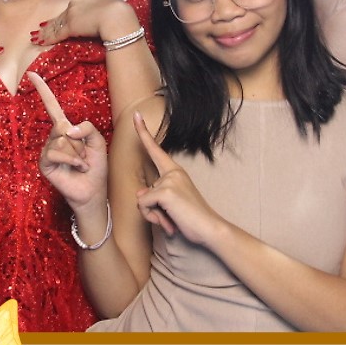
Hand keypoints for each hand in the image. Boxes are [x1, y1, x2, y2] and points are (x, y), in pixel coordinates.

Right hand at [28, 72, 108, 211]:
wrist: (93, 190)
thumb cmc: (96, 166)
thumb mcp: (98, 141)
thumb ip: (87, 128)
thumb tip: (67, 130)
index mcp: (65, 129)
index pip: (52, 107)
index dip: (43, 90)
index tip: (32, 74)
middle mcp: (53, 138)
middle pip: (62, 126)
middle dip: (79, 141)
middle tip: (84, 155)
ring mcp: (48, 151)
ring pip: (62, 141)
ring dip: (78, 153)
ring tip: (81, 164)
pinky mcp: (45, 163)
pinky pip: (57, 153)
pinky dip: (72, 160)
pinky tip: (77, 168)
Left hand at [35, 0, 137, 47]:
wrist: (117, 16)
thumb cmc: (119, 10)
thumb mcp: (116, 0)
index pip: (70, 10)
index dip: (62, 17)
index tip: (57, 21)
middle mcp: (75, 5)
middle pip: (59, 17)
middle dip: (49, 25)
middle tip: (38, 30)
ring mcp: (71, 16)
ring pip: (55, 26)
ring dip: (44, 32)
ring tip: (35, 37)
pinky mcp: (70, 27)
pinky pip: (56, 34)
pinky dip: (47, 38)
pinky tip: (40, 42)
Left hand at [133, 112, 226, 244]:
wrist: (210, 229)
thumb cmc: (191, 219)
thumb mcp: (170, 205)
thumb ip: (154, 196)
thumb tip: (140, 193)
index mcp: (174, 172)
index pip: (155, 150)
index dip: (143, 133)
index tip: (135, 115)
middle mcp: (172, 172)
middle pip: (142, 192)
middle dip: (150, 210)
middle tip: (172, 218)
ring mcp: (169, 180)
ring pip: (141, 200)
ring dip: (153, 215)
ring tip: (173, 219)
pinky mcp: (166, 191)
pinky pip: (144, 205)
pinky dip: (153, 217)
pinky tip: (170, 221)